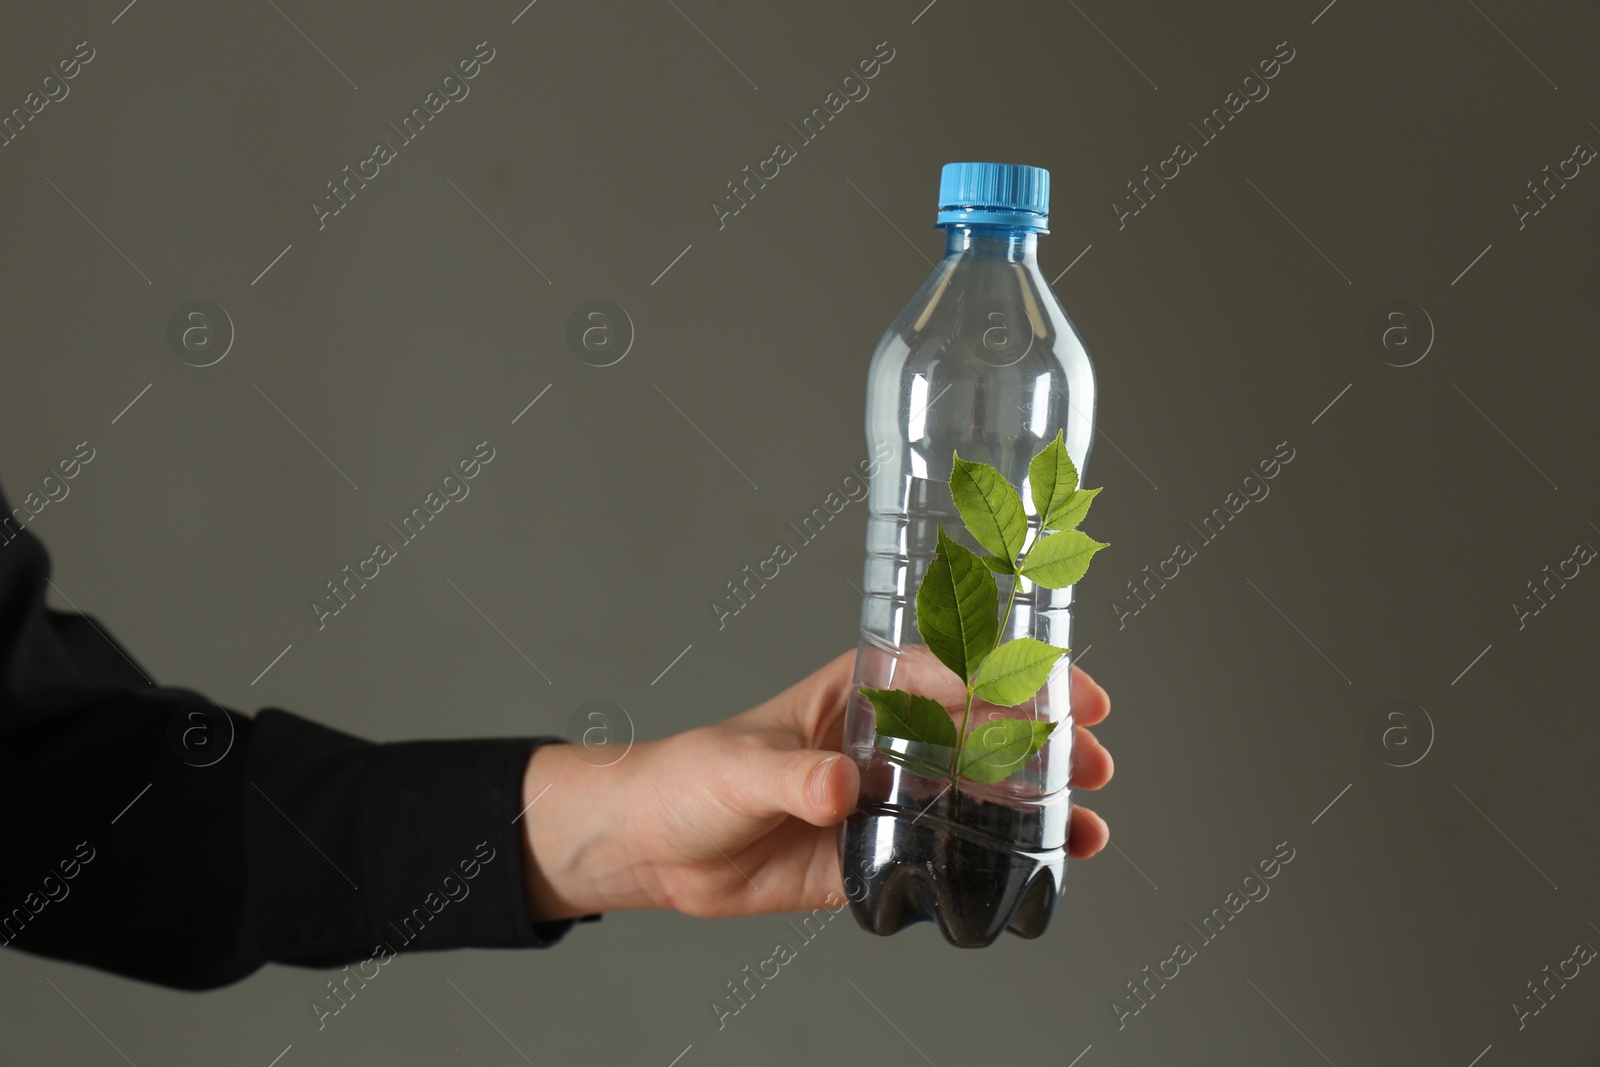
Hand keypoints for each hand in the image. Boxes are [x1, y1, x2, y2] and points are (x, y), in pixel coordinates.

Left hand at [519, 650, 1113, 920]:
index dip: (1014, 678)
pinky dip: (995, 856)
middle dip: (1046, 741)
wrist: (657, 849)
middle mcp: (885, 740)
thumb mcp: (740, 768)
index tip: (1067, 692)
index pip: (951, 673)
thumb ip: (795, 778)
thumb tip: (842, 785)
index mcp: (858, 692)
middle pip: (982, 730)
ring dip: (1036, 803)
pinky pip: (947, 852)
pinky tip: (1039, 867)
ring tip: (1090, 822)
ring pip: (977, 793)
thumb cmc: (689, 779)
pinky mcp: (877, 852)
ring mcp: (887, 797)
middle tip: (1095, 760)